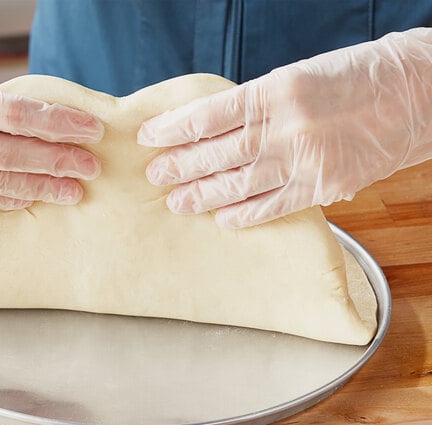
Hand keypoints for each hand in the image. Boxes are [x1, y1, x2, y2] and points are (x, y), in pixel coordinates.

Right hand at [0, 8, 102, 209]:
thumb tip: (50, 131)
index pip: (15, 114)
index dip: (58, 124)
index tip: (91, 130)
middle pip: (8, 154)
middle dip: (55, 162)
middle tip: (90, 168)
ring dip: (37, 188)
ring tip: (70, 191)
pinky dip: (3, 199)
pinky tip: (29, 198)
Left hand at [138, 29, 431, 226]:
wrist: (418, 94)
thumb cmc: (355, 79)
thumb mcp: (298, 77)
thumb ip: (257, 106)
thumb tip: (212, 133)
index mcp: (277, 89)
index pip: (209, 113)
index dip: (174, 127)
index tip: (148, 136)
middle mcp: (287, 126)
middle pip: (218, 152)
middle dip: (180, 166)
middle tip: (154, 175)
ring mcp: (305, 160)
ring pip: (239, 184)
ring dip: (203, 195)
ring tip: (176, 202)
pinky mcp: (323, 187)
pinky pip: (273, 206)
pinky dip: (245, 215)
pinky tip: (222, 219)